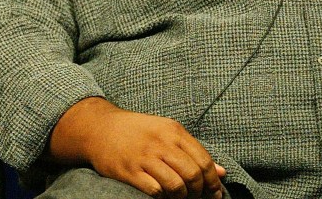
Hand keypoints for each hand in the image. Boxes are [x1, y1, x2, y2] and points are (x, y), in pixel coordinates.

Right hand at [50, 98, 224, 197]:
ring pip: (176, 185)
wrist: (99, 128)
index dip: (213, 181)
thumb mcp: (166, 132)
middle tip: (196, 197)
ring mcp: (144, 157)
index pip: (203, 160)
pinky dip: (162, 197)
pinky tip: (161, 195)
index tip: (214, 194)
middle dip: (199, 192)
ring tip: (179, 197)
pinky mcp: (129, 171)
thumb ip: (193, 150)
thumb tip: (222, 172)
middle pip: (193, 174)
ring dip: (182, 197)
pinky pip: (155, 191)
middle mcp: (160, 142)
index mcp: (173, 131)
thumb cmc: (137, 132)